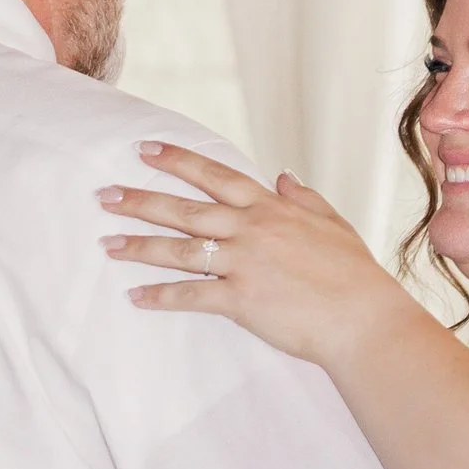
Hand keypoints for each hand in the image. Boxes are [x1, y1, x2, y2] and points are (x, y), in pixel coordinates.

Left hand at [100, 145, 406, 371]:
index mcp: (271, 208)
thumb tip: (281, 177)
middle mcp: (251, 229)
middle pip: (184, 209)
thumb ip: (303, 198)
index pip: (215, 176)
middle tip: (105, 196)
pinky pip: (191, 295)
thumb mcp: (333, 223)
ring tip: (107, 244)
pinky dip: (161, 296)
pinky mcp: (241, 300)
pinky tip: (136, 297)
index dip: (177, 161)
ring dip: (139, 246)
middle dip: (141, 200)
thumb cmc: (354, 275)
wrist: (364, 318)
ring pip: (179, 249)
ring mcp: (244, 263)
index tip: (145, 150)